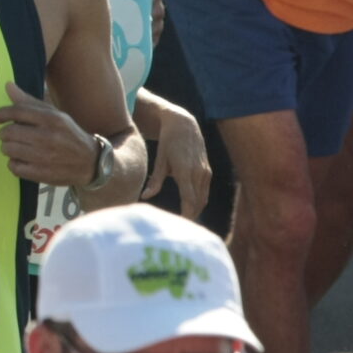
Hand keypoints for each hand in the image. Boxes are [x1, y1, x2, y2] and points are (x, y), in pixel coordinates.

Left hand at [0, 82, 104, 186]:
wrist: (90, 162)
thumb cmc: (68, 134)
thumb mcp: (54, 114)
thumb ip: (29, 102)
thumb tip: (7, 85)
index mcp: (51, 119)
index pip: (16, 111)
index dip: (1, 114)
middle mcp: (48, 137)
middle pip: (9, 132)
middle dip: (4, 133)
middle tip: (8, 135)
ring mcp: (45, 157)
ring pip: (8, 149)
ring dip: (7, 148)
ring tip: (15, 147)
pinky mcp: (43, 174)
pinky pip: (14, 167)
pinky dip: (13, 163)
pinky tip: (21, 160)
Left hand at [142, 100, 210, 218]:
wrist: (184, 125)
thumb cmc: (167, 143)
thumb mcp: (159, 160)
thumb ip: (155, 181)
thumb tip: (145, 197)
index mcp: (185, 171)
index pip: (189, 200)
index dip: (185, 215)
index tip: (178, 225)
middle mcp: (198, 173)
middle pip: (198, 203)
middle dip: (190, 216)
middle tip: (179, 227)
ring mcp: (205, 172)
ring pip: (203, 199)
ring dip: (195, 210)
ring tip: (183, 221)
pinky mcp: (207, 171)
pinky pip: (204, 192)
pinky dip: (198, 201)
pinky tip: (189, 207)